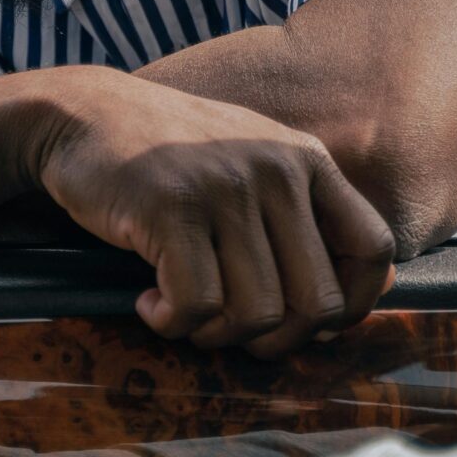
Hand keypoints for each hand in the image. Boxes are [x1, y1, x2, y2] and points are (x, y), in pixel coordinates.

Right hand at [30, 68, 395, 356]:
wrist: (83, 115)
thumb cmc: (168, 157)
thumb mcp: (251, 164)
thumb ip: (304, 217)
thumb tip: (368, 294)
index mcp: (306, 160)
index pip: (373, 249)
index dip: (351, 305)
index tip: (306, 324)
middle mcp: (276, 169)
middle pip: (316, 302)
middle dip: (276, 340)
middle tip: (230, 331)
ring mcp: (225, 187)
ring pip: (257, 314)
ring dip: (214, 334)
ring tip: (182, 313)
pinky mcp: (172, 208)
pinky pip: (197, 306)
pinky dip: (171, 323)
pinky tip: (149, 302)